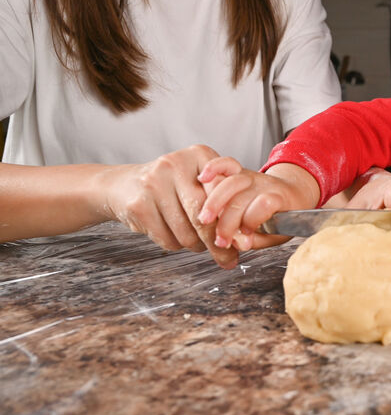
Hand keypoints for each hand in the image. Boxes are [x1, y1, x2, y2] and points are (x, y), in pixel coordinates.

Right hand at [99, 144, 238, 267]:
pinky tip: (173, 234)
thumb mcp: (200, 182)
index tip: (240, 240)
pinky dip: (175, 244)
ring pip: (187, 233)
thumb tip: (243, 243)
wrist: (124, 185)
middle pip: (204, 215)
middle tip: (228, 259)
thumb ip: (224, 202)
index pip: (224, 192)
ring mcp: (154, 184)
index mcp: (199, 154)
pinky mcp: (138, 205)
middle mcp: (175, 164)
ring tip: (194, 239)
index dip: (232, 219)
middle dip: (217, 242)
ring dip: (195, 245)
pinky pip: (167, 239)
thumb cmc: (174, 188)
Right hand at [197, 159, 316, 254]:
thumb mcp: (279, 232)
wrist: (293, 193)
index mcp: (280, 198)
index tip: (246, 237)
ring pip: (229, 183)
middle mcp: (264, 185)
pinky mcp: (238, 171)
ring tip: (204, 221)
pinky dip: (214, 167)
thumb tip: (239, 244)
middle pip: (241, 198)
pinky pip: (225, 163)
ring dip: (213, 203)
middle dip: (227, 222)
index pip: (265, 204)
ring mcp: (250, 176)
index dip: (252, 221)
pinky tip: (202, 178)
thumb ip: (259, 239)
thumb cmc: (285, 215)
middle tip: (221, 240)